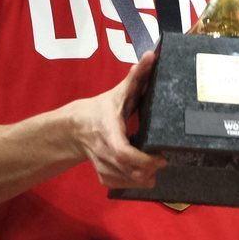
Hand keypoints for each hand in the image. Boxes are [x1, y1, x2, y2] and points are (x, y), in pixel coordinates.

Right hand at [68, 51, 165, 188]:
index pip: (122, 152)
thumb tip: (152, 55)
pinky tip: (145, 175)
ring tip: (156, 168)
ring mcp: (101, 166)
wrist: (74, 128)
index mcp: (108, 131)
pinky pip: (119, 184)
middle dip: (148, 169)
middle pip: (127, 170)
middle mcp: (103, 152)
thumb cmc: (102, 108)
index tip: (161, 157)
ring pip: (125, 180)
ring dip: (143, 178)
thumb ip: (136, 76)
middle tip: (164, 160)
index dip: (142, 159)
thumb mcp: (118, 92)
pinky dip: (133, 183)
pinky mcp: (102, 175)